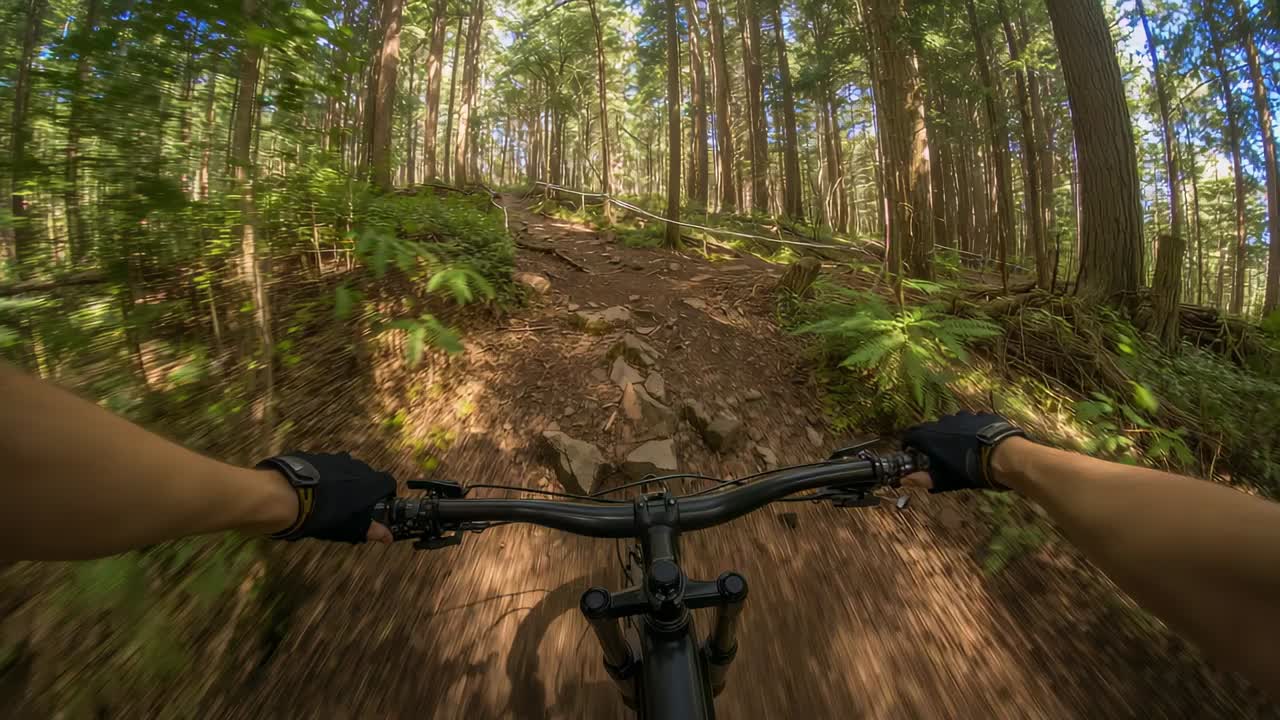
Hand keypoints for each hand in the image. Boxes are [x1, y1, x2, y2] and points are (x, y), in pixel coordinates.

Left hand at [259, 452, 395, 543]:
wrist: (286, 496)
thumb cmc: (325, 515)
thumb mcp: (351, 527)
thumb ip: (372, 530)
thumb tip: (388, 537)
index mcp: (370, 481)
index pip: (387, 483)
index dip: (384, 495)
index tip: (376, 507)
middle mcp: (356, 465)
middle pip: (366, 476)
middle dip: (361, 489)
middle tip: (349, 508)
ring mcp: (334, 458)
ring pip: (344, 470)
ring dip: (341, 482)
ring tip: (326, 500)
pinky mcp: (314, 456)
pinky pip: (323, 467)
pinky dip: (322, 477)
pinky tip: (310, 491)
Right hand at [900, 412, 1025, 492]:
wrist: (1003, 456)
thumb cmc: (969, 469)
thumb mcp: (944, 479)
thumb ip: (922, 478)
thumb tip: (904, 480)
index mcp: (930, 436)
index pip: (910, 435)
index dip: (909, 444)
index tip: (912, 453)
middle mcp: (943, 422)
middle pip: (931, 429)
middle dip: (931, 440)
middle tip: (939, 456)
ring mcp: (963, 416)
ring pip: (951, 424)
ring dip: (951, 434)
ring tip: (960, 449)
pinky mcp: (981, 415)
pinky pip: (970, 422)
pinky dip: (970, 430)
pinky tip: (978, 441)